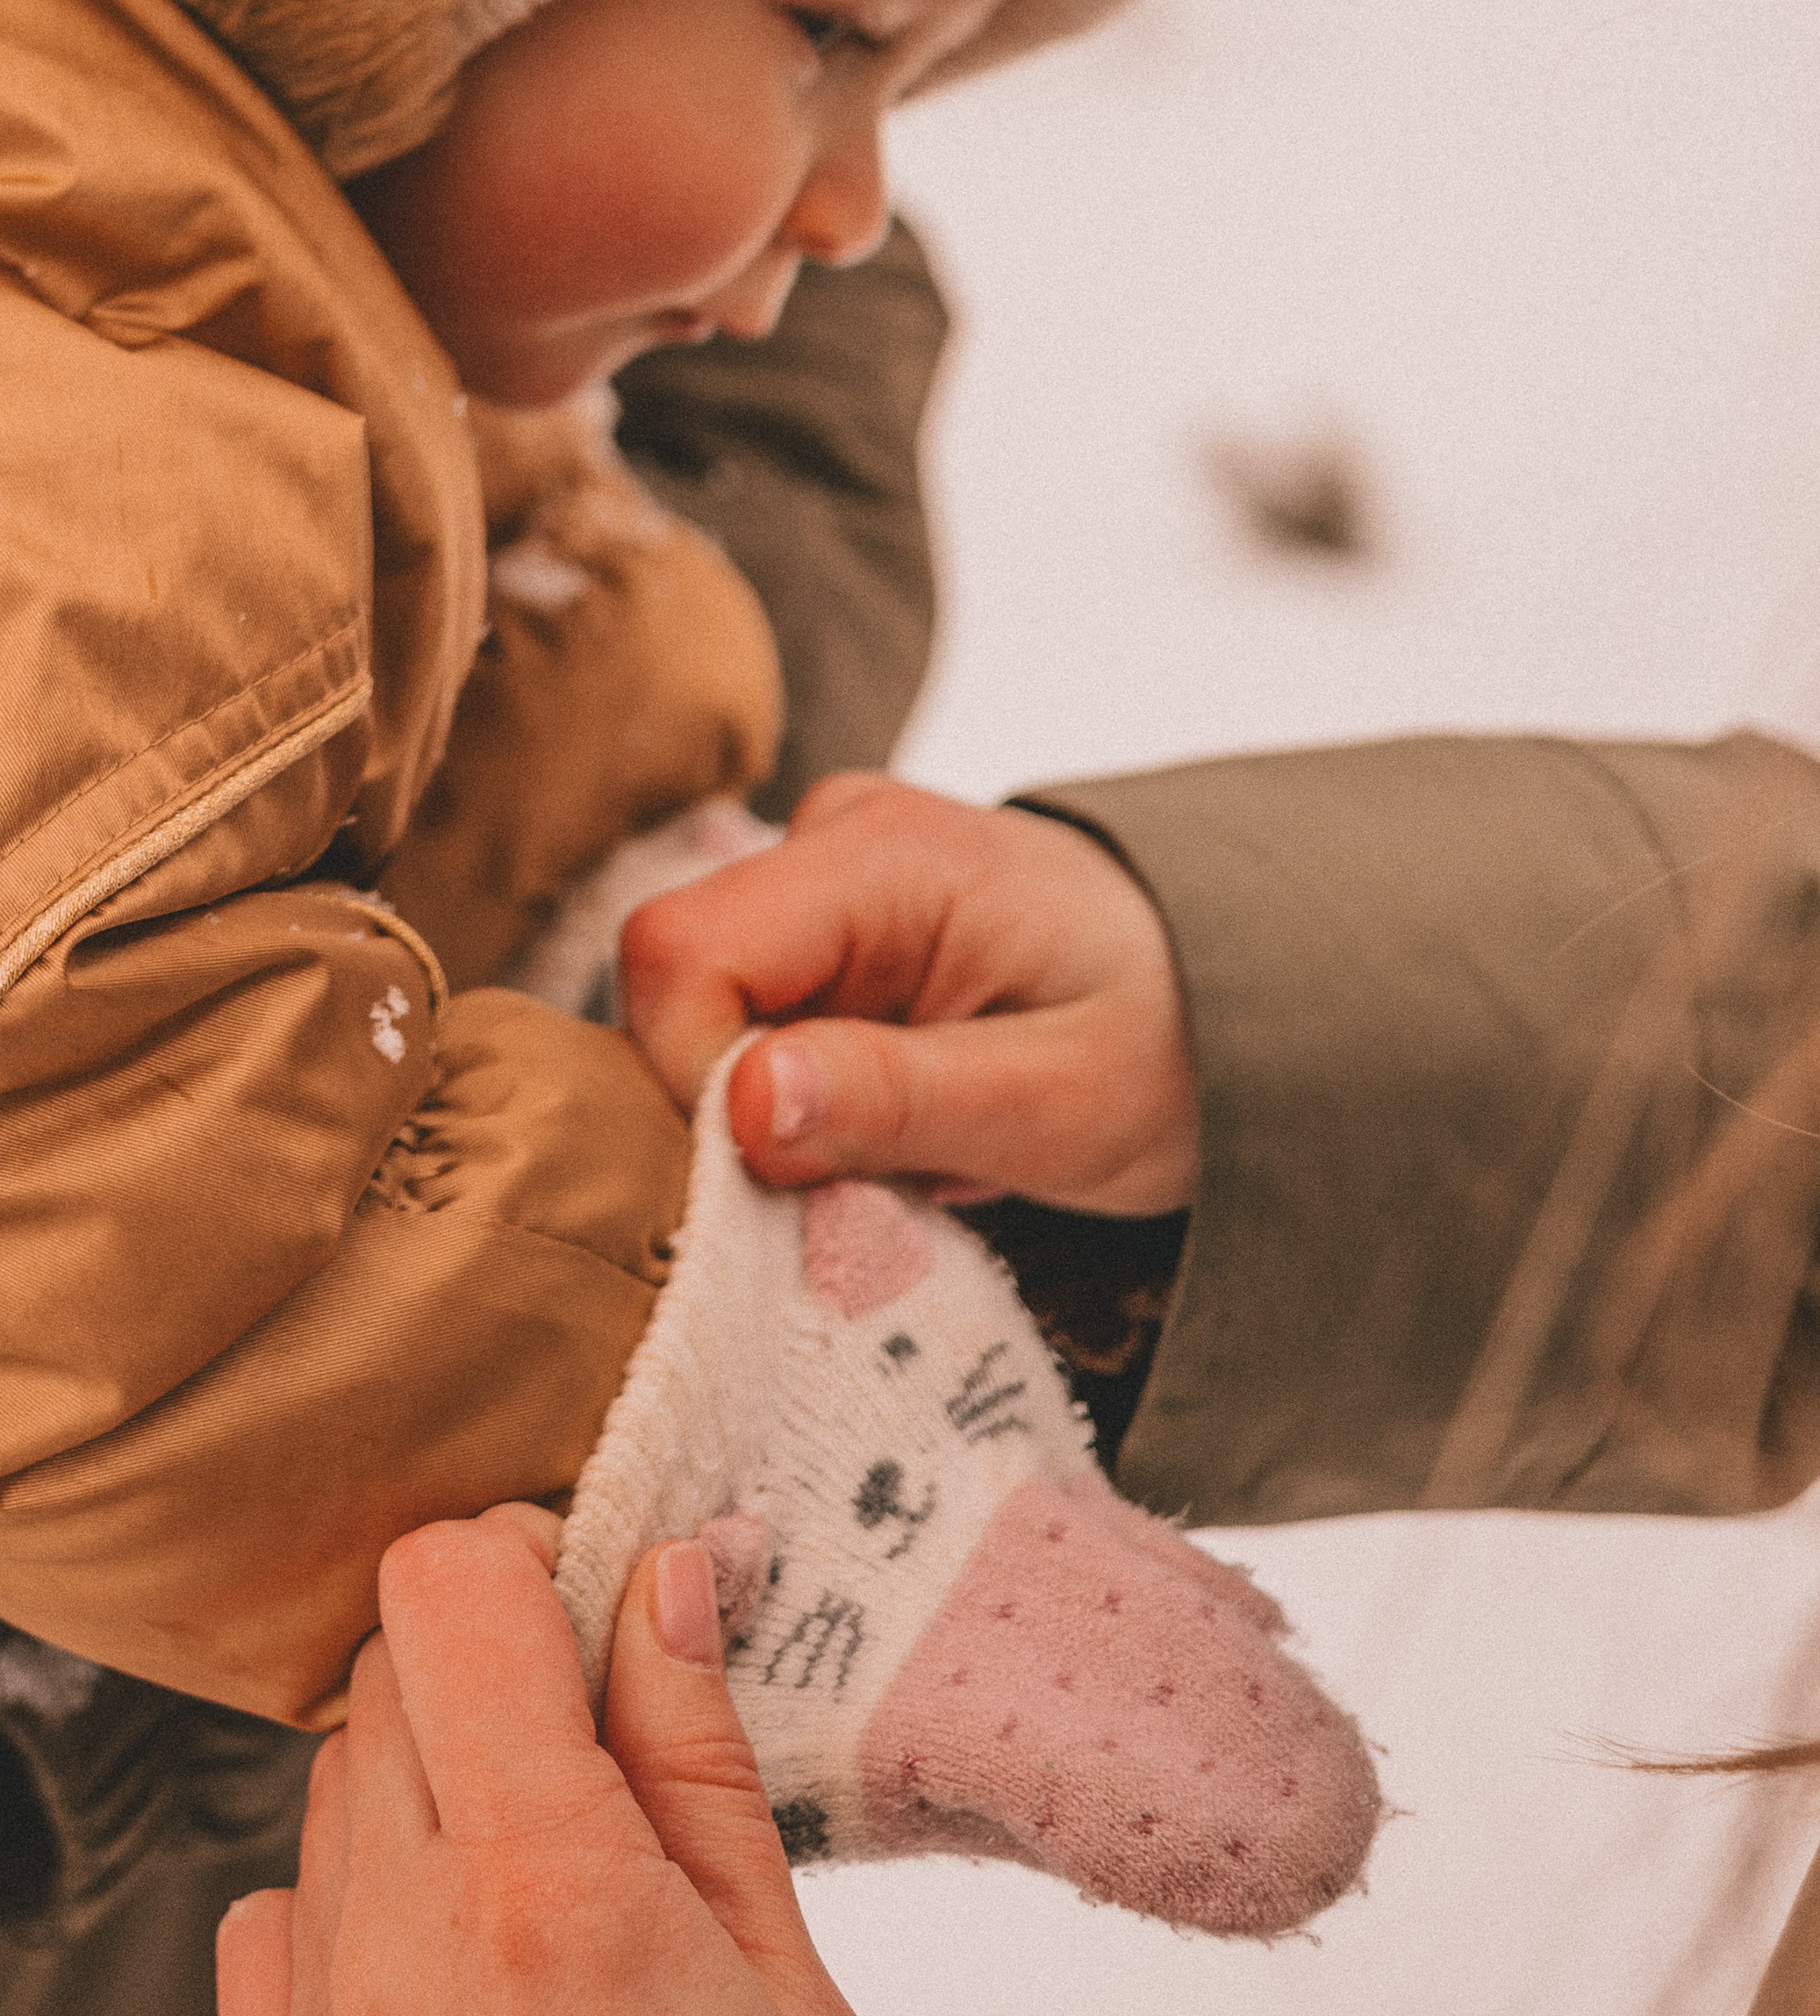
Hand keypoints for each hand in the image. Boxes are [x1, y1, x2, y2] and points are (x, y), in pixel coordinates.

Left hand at [216, 1503, 905, 2015]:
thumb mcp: (789, 1978)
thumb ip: (699, 1764)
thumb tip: (665, 1581)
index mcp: (545, 1884)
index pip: (453, 1591)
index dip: (531, 1560)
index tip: (600, 1603)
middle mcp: (398, 1942)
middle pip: (387, 1674)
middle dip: (491, 1661)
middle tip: (597, 1739)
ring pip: (333, 1795)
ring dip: (428, 1783)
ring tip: (544, 1882)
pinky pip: (267, 1932)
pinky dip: (348, 1905)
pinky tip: (449, 1965)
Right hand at [620, 774, 1197, 1214]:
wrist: (1243, 1004)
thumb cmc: (1176, 1044)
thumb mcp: (1061, 1102)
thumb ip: (903, 1098)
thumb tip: (744, 1103)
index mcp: (884, 855)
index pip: (680, 957)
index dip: (702, 1084)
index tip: (804, 1173)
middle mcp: (834, 839)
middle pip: (678, 990)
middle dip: (743, 1114)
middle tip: (878, 1175)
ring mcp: (825, 879)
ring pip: (709, 1023)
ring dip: (784, 1118)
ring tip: (913, 1146)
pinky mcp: (828, 934)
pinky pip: (754, 1030)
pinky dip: (810, 1104)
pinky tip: (904, 1121)